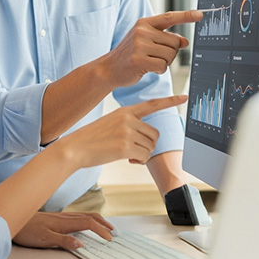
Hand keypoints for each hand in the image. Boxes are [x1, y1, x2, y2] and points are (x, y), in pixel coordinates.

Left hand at [13, 212, 114, 250]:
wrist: (11, 220)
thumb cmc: (26, 232)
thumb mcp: (45, 240)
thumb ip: (63, 242)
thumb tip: (82, 244)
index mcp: (64, 222)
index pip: (88, 224)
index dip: (100, 230)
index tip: (109, 239)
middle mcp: (64, 217)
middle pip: (89, 216)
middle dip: (103, 223)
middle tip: (113, 231)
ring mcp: (60, 216)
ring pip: (83, 215)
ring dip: (96, 220)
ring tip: (104, 227)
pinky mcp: (55, 218)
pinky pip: (76, 217)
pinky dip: (87, 220)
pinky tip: (85, 224)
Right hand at [51, 95, 184, 166]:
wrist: (74, 148)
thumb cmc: (91, 139)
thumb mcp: (110, 123)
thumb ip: (128, 125)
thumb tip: (145, 138)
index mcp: (125, 111)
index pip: (152, 104)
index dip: (170, 101)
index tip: (184, 97)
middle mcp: (128, 119)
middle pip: (155, 134)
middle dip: (148, 145)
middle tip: (134, 151)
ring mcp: (127, 132)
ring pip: (151, 147)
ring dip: (142, 154)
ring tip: (127, 154)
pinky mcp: (125, 146)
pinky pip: (144, 156)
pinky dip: (139, 161)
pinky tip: (127, 159)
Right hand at [98, 10, 202, 87]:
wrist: (109, 68)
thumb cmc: (130, 54)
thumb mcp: (146, 40)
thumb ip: (164, 38)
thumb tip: (185, 41)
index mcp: (144, 23)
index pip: (170, 17)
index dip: (186, 16)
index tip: (200, 14)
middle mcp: (142, 31)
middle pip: (174, 42)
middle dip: (171, 52)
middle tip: (156, 56)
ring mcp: (139, 45)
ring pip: (170, 55)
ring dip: (165, 62)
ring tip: (150, 62)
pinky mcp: (139, 59)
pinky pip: (163, 66)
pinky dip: (159, 70)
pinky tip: (148, 69)